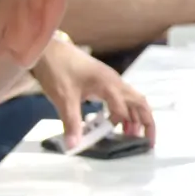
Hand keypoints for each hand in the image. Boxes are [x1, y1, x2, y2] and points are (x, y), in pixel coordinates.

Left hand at [32, 36, 154, 148]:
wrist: (47, 49)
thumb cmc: (58, 70)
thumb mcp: (63, 98)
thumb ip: (72, 123)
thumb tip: (73, 146)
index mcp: (109, 85)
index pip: (123, 111)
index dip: (120, 129)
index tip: (116, 144)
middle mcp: (115, 82)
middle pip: (140, 103)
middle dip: (146, 123)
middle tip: (147, 142)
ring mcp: (111, 80)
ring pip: (132, 100)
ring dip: (135, 118)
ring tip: (130, 136)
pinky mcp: (103, 81)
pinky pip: (121, 98)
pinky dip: (123, 112)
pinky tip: (114, 122)